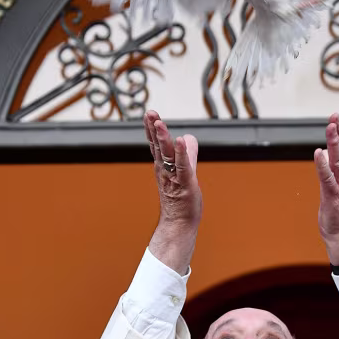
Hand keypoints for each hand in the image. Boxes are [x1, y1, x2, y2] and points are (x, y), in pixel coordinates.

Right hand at [144, 110, 200, 274]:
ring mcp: (174, 177)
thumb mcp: (185, 172)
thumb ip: (188, 155)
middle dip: (154, 129)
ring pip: (167, 154)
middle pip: (158, 146)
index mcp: (164, 167)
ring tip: (160, 123)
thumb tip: (188, 138)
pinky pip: (182, 167)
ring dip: (164, 138)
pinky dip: (181, 154)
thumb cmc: (181, 200)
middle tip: (150, 113)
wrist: (180, 224)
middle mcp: (166, 170)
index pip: (156, 144)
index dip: (152, 129)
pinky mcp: (185, 184)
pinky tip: (180, 141)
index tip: (150, 114)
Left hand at [315, 113, 338, 264]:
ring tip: (330, 127)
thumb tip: (325, 154)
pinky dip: (322, 165)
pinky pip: (326, 177)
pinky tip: (318, 153)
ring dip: (333, 142)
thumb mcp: (337, 187)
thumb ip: (333, 171)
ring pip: (338, 160)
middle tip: (336, 116)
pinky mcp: (332, 196)